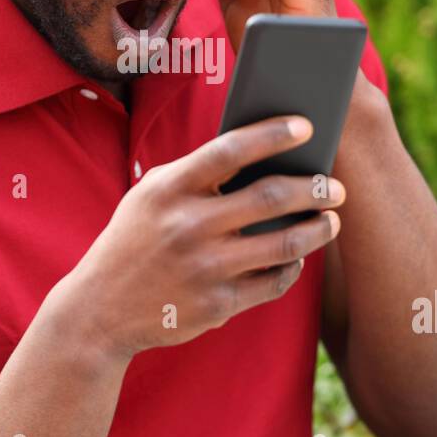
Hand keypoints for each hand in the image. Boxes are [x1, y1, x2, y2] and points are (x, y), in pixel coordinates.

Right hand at [63, 115, 344, 359]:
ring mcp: (205, 268)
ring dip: (318, 230)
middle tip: (336, 187)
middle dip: (314, 189)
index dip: (272, 135)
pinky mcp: (218, 304)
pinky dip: (292, 267)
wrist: (100, 310)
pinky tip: (298, 256)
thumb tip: (263, 152)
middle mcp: (188, 226)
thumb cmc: (136, 239)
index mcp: (170, 189)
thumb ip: (197, 173)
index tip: (307, 127)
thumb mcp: (152, 195)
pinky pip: (273, 281)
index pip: (230, 150)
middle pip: (271, 197)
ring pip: (284, 244)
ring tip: (331, 220)